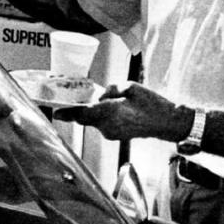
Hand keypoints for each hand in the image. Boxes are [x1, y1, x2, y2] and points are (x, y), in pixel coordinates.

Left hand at [54, 82, 191, 141]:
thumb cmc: (152, 104)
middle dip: (83, 109)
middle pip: (87, 118)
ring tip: (111, 102)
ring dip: (97, 112)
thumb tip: (102, 95)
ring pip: (96, 121)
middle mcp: (107, 126)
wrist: (167, 122)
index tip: (56, 112)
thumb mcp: (131, 87)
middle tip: (81, 100)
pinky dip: (105, 117)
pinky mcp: (117, 136)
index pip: (81, 114)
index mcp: (108, 112)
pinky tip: (117, 110)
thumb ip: (112, 89)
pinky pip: (105, 125)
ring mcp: (112, 133)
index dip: (67, 113)